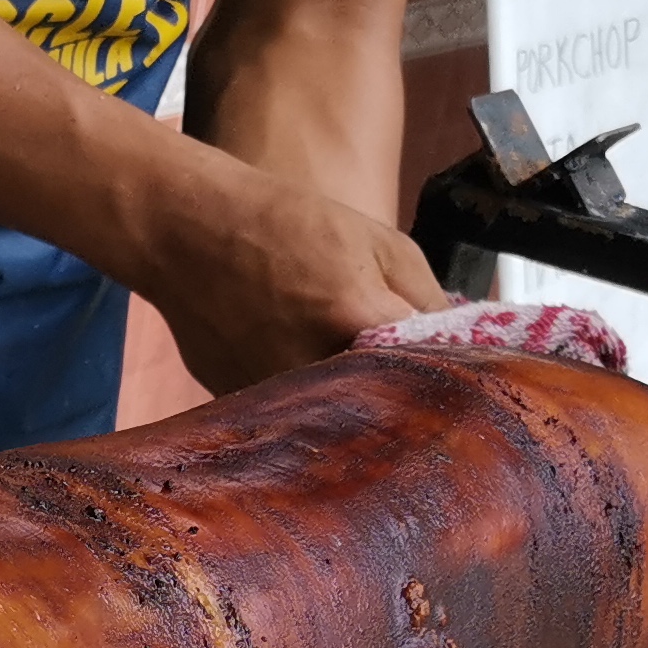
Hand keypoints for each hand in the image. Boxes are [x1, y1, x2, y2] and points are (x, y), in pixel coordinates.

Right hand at [130, 151, 443, 395]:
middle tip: (409, 382)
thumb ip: (429, 298)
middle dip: (402, 398)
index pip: (432, 373)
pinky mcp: (240, 410)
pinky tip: (298, 374)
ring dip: (353, 409)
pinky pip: (293, 421)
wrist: (186, 232)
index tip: (461, 376)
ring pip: (337, 424)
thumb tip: (458, 349)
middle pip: (384, 411)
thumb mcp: (380, 241)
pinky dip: (307, 407)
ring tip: (344, 376)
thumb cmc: (283, 223)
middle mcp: (314, 372)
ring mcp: (271, 398)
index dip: (447, 376)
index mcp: (357, 321)